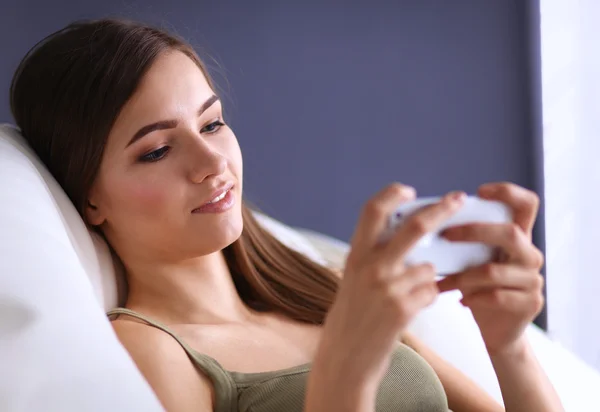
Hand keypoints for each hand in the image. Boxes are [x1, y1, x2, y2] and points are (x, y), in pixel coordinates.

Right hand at [315, 183, 465, 388]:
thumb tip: (408, 238)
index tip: (409, 190)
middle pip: (414, 227)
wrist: (345, 359)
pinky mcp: (403, 309)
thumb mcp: (353, 280)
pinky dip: (428, 296)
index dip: (392, 195)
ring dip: (428, 277)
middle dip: (441, 210)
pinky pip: (431, 291)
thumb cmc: (350, 318)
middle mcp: (370, 267)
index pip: (372, 210)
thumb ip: (374, 257)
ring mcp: (388, 288)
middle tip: (458, 199)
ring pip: (428, 266)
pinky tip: (412, 308)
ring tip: (410, 294)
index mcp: (355, 256)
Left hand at [437, 182, 544, 356]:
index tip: (479, 191)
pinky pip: (497, 296)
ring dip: (462, 275)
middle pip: (510, 233)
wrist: (498, 330)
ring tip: (443, 281)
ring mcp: (533, 280)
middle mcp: (530, 254)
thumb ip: (463, 240)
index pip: (527, 204)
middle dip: (474, 231)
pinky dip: (473, 297)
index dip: (508, 192)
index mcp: (518, 237)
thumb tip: (423, 220)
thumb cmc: (479, 287)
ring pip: (494, 271)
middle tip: (446, 235)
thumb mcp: (472, 259)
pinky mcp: (530, 303)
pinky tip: (461, 300)